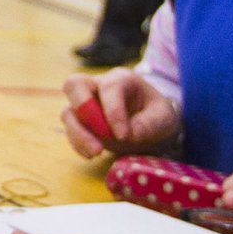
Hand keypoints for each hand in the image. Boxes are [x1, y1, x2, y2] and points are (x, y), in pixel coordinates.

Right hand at [58, 68, 180, 158]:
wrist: (150, 126)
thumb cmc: (156, 116)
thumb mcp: (164, 117)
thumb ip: (150, 123)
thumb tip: (131, 134)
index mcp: (120, 79)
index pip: (109, 88)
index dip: (113, 111)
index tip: (124, 135)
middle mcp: (97, 86)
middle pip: (74, 85)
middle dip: (83, 109)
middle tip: (101, 134)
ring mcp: (85, 104)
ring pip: (68, 112)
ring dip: (78, 133)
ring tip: (96, 152)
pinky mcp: (80, 123)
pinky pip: (70, 131)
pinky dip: (78, 144)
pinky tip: (91, 155)